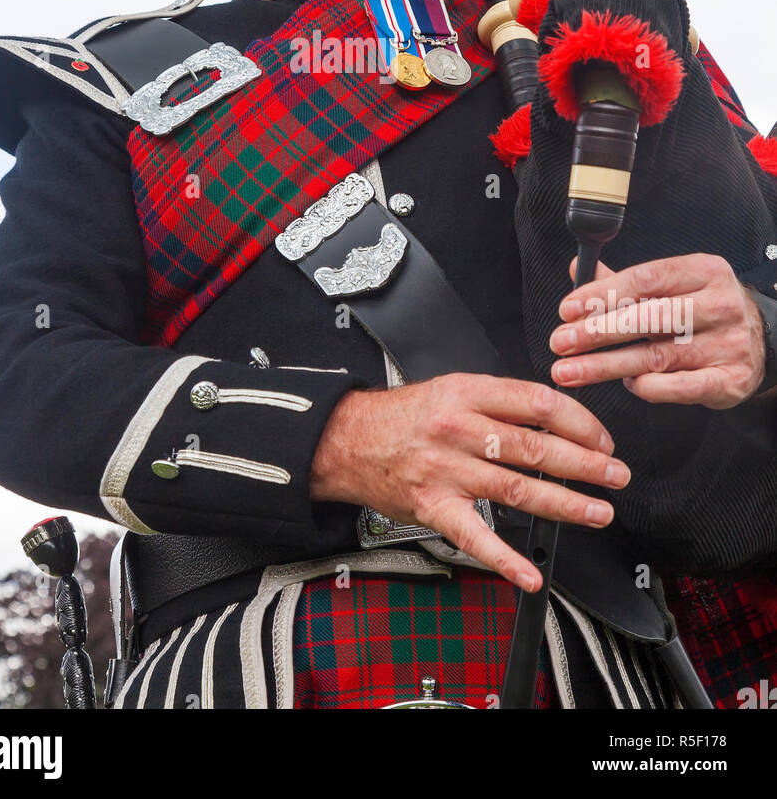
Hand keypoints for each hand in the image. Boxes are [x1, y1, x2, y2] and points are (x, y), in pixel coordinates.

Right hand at [309, 373, 629, 591]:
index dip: (578, 422)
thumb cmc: (405, 416)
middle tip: (616, 475)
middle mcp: (457, 429)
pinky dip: (505, 560)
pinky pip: (475, 537)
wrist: (346, 439)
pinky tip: (531, 574)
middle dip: (585, 464)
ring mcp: (445, 471)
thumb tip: (556, 419)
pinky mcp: (432, 508)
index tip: (601, 438)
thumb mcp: (451, 388)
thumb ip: (499, 401)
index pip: (536, 403)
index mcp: (466, 392)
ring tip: (598, 512)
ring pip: (516, 489)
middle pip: (534, 447)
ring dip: (564, 504)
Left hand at [549, 253, 767, 408]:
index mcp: (703, 271)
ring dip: (606, 366)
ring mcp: (728, 343)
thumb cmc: (704, 310)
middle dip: (597, 332)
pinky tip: (626, 385)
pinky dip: (648, 387)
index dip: (602, 294)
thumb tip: (578, 270)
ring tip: (570, 372)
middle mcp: (719, 304)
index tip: (567, 310)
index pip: (645, 279)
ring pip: (656, 355)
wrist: (762, 342)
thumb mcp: (674, 286)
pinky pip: (680, 387)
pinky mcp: (730, 379)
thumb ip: (625, 282)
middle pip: (648, 318)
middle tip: (560, 343)